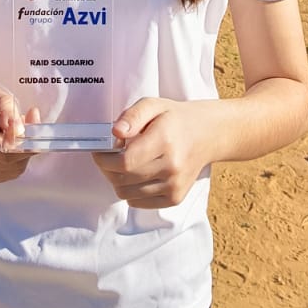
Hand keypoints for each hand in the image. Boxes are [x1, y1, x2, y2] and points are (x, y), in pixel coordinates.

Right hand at [0, 74, 38, 185]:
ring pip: (12, 170)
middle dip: (28, 142)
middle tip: (28, 116)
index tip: (32, 115)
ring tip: (13, 126)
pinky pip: (5, 172)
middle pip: (12, 163)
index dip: (27, 140)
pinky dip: (13, 157)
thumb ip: (4, 106)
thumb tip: (22, 130)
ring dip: (22, 150)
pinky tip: (5, 139)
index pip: (6, 152)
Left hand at [92, 98, 212, 207]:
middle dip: (107, 168)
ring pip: (127, 193)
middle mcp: (172, 166)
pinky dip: (130, 191)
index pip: (125, 162)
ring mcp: (174, 185)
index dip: (104, 159)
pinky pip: (138, 202)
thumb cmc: (174, 119)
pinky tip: (137, 174)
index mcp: (165, 141)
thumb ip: (132, 116)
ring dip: (118, 180)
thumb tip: (115, 132)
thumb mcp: (152, 105)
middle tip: (109, 156)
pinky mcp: (175, 198)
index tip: (100, 151)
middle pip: (123, 179)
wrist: (206, 136)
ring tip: (125, 164)